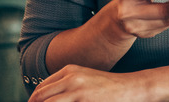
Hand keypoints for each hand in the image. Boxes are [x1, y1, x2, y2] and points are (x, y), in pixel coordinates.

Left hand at [28, 65, 147, 101]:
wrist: (129, 88)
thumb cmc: (107, 87)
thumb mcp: (84, 79)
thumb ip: (65, 85)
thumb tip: (44, 98)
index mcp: (69, 70)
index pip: (40, 89)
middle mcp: (70, 78)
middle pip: (39, 98)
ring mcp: (77, 91)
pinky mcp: (83, 101)